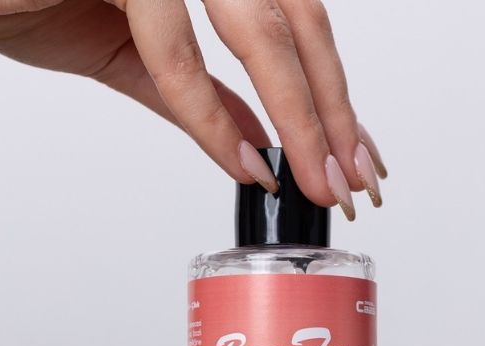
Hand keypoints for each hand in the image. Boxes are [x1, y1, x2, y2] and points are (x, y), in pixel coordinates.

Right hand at [0, 0, 386, 216]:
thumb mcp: (132, 51)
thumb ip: (202, 96)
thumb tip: (258, 144)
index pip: (299, 24)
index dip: (332, 95)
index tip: (352, 156)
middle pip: (300, 25)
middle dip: (333, 114)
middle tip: (350, 182)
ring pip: (261, 34)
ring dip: (298, 118)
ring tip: (316, 180)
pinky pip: (179, 55)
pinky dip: (212, 118)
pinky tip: (245, 165)